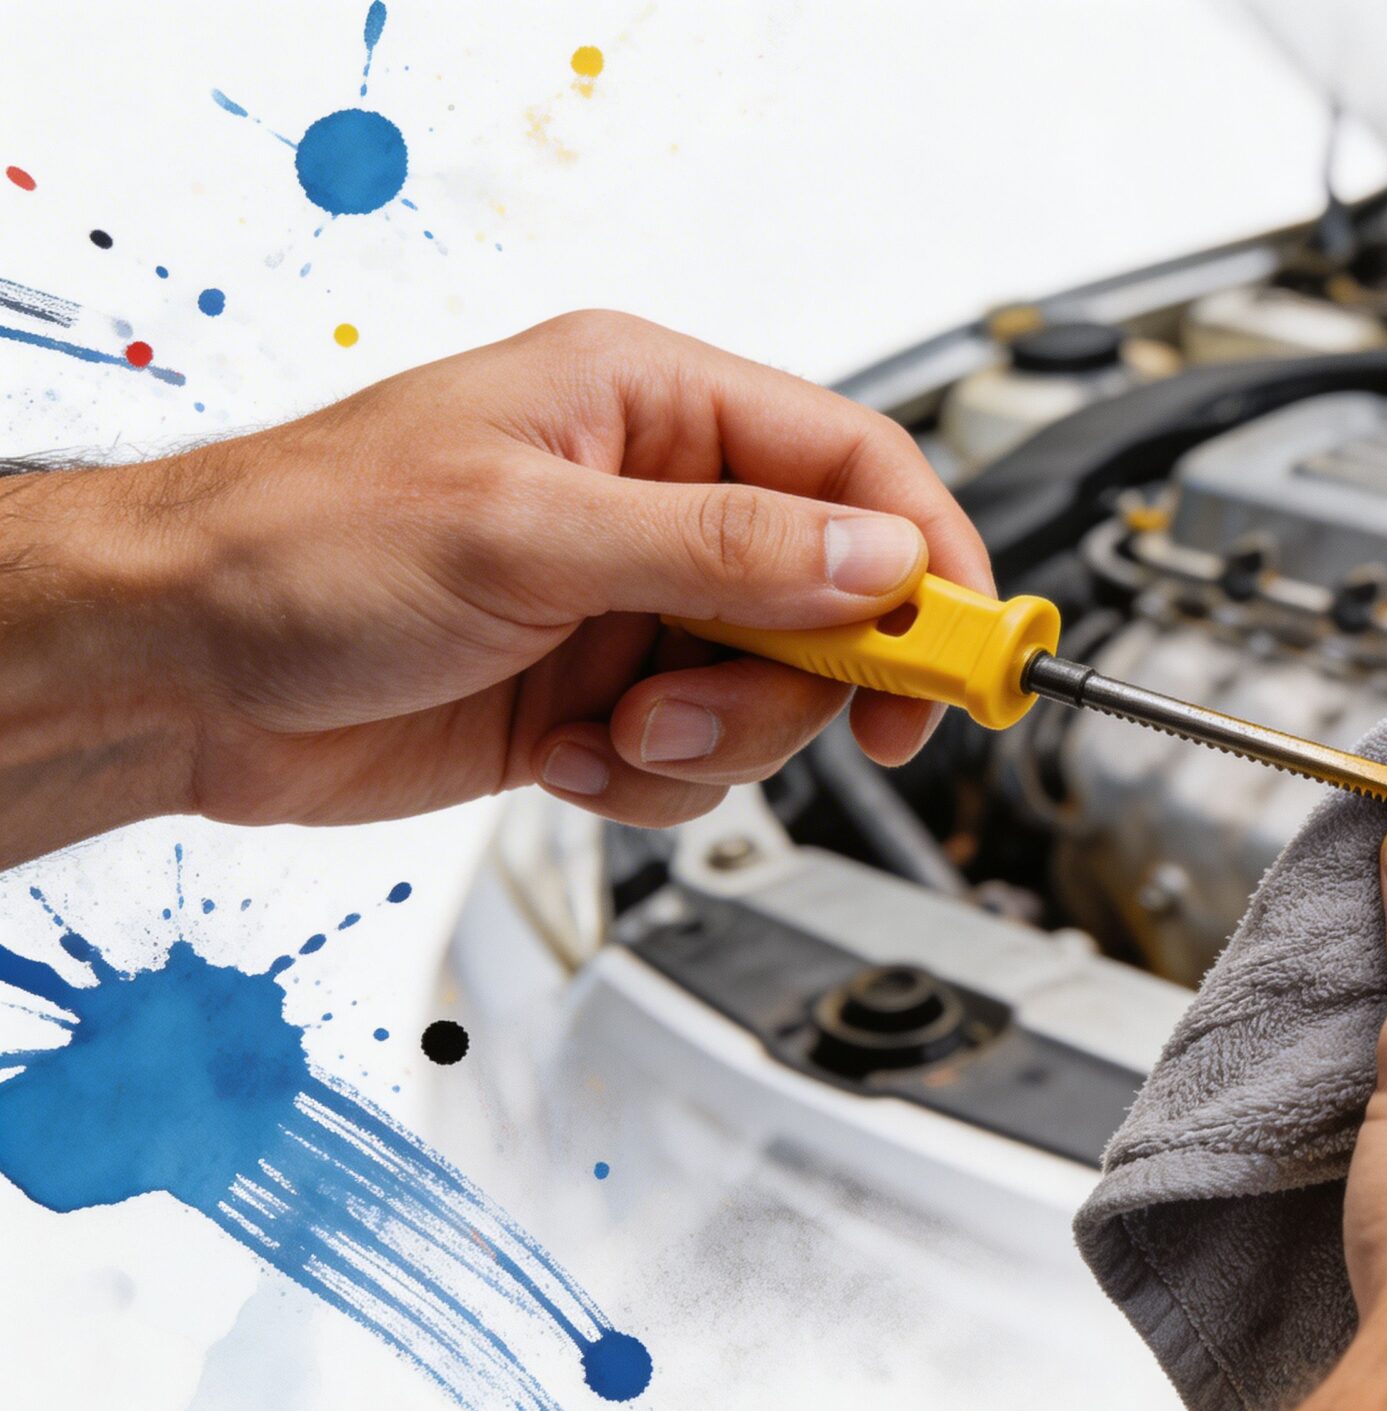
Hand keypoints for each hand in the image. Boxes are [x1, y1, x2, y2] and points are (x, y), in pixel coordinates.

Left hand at [0, 310, 990, 865]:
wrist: (175, 669)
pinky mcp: (601, 692)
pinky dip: (646, 780)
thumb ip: (725, 549)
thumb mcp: (530, 531)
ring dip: (704, 740)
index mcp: (651, 404)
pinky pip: (699, 756)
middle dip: (790, 681)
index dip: (928, 561)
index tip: (962, 652)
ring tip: (601, 727)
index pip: (855, 469)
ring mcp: (634, 602)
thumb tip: (879, 561)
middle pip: (834, 601)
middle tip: (712, 710)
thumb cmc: (300, 545)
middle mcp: (657, 500)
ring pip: (775, 695)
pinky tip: (558, 753)